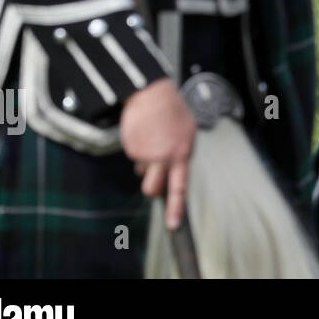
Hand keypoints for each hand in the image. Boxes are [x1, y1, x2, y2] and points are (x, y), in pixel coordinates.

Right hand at [120, 78, 195, 229]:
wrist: (152, 93)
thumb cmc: (173, 110)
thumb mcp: (187, 131)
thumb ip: (181, 153)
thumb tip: (176, 169)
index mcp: (181, 154)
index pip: (179, 187)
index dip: (176, 208)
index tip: (173, 225)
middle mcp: (164, 158)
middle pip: (152, 189)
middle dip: (151, 188)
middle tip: (153, 175)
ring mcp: (145, 154)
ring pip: (142, 172)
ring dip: (145, 164)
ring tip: (152, 141)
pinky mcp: (131, 148)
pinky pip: (134, 156)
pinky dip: (138, 148)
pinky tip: (145, 133)